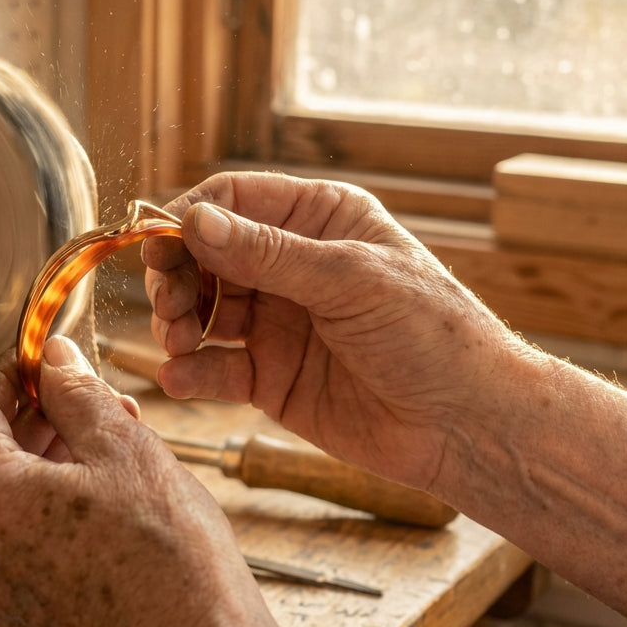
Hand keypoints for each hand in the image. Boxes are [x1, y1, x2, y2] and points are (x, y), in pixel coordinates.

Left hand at [0, 336, 312, 626]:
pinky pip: (21, 540)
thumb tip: (53, 357)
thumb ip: (76, 392)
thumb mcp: (124, 447)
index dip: (7, 374)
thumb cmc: (168, 557)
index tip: (43, 361)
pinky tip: (109, 494)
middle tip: (96, 400)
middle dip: (40, 416)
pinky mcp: (22, 615)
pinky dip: (53, 505)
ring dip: (52, 459)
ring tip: (115, 443)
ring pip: (8, 497)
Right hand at [143, 171, 518, 491]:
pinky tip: (179, 378)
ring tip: (178, 341)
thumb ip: (268, 253)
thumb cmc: (432, 334)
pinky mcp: (269, 376)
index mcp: (318, 220)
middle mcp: (290, 266)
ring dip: (178, 322)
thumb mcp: (351, 279)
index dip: (189, 219)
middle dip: (178, 277)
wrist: (468, 426)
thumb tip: (194, 221)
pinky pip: (216, 367)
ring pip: (202, 310)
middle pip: (205, 256)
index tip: (158, 247)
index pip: (233, 201)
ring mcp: (277, 322)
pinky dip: (191, 372)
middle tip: (169, 304)